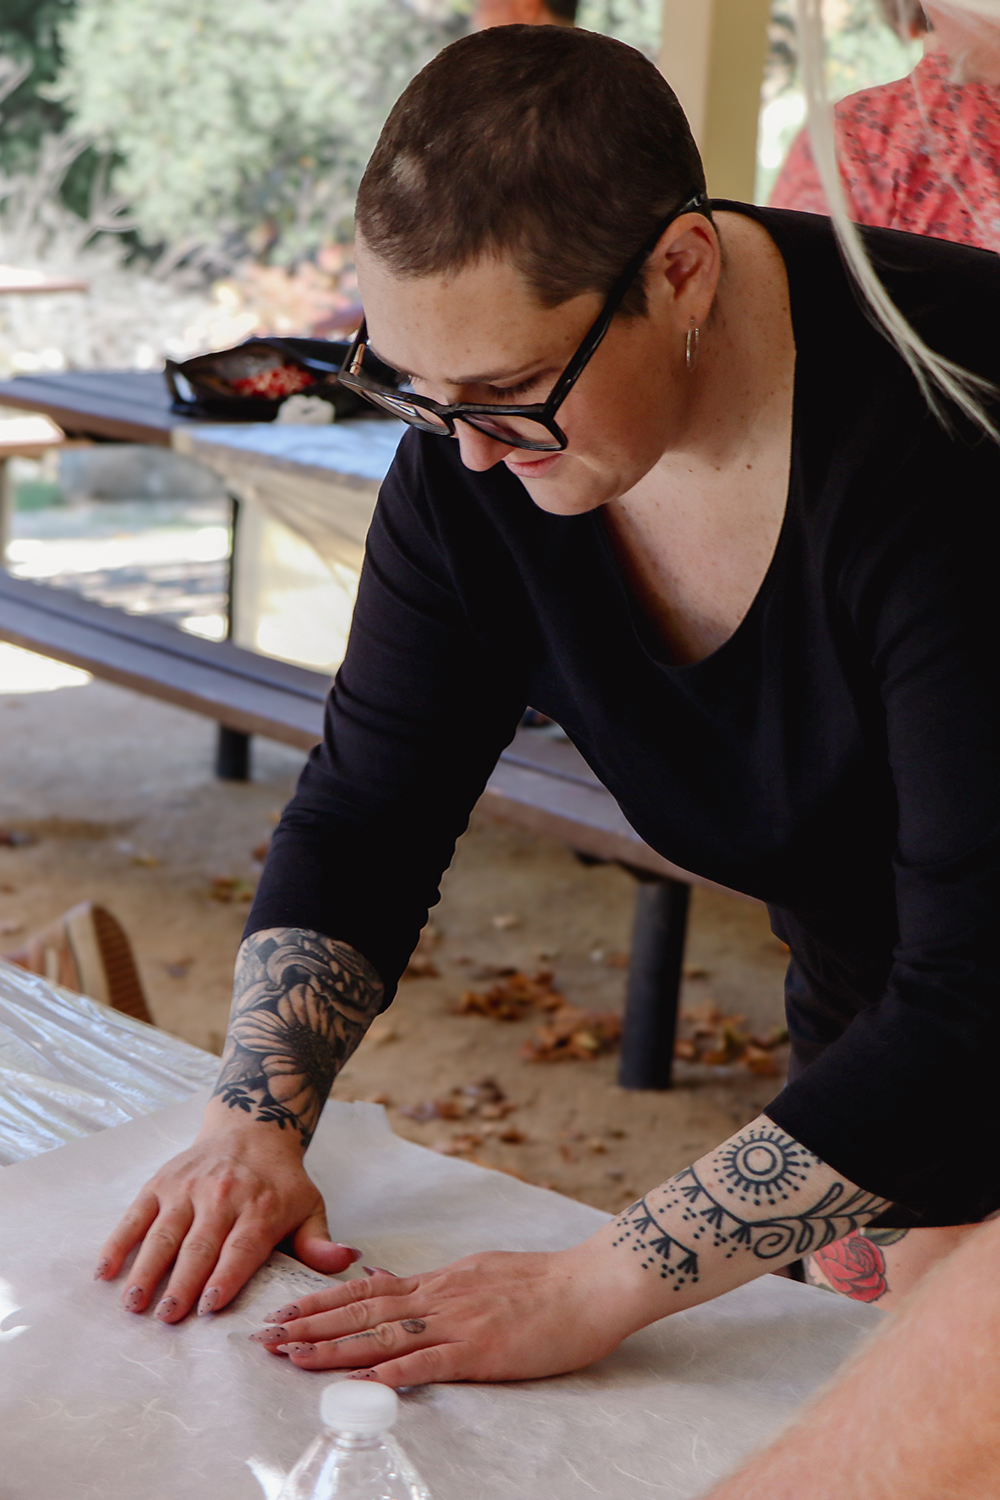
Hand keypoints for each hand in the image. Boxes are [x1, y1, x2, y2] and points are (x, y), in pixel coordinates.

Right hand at [94, 1113, 359, 1320]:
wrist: (251, 1127)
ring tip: (134, 1304)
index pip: (241, 1247)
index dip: (226, 1276)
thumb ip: (320, 1242)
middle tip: (166, 1319)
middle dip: (182, 1283)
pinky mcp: (162, 1182)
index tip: (209, 1307)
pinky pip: (136, 1215)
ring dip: (147, 1269)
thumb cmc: (281, 1183)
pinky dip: (118, 1242)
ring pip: (164, 1232)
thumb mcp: (310, 1206)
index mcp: (260, 1208)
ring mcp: (187, 1187)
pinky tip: (105, 1272)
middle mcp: (222, 1196)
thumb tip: (349, 1262)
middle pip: (200, 1244)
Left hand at [246, 1245, 639, 1386]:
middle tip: (266, 1335)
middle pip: (362, 1311)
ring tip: (293, 1355)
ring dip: (334, 1347)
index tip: (284, 1311)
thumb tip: (399, 1288)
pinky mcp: (482, 1350)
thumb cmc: (544, 1284)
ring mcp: (459, 1322)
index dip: (322, 1302)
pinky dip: (393, 1371)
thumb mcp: (481, 1273)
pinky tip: (362, 1380)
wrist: (591, 1284)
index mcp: (441, 1281)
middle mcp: (440, 1297)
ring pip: (384, 1334)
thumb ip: (439, 1287)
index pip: (368, 1292)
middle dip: (310, 1323)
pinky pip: (430, 1361)